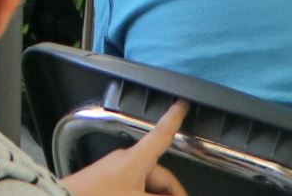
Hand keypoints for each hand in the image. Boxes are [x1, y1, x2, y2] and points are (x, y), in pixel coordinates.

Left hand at [64, 103, 187, 195]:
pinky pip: (134, 187)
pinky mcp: (108, 182)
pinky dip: (143, 195)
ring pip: (148, 184)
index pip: (161, 134)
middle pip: (161, 174)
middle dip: (172, 191)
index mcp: (136, 158)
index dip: (174, 118)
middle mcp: (127, 161)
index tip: (183, 104)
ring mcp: (117, 171)